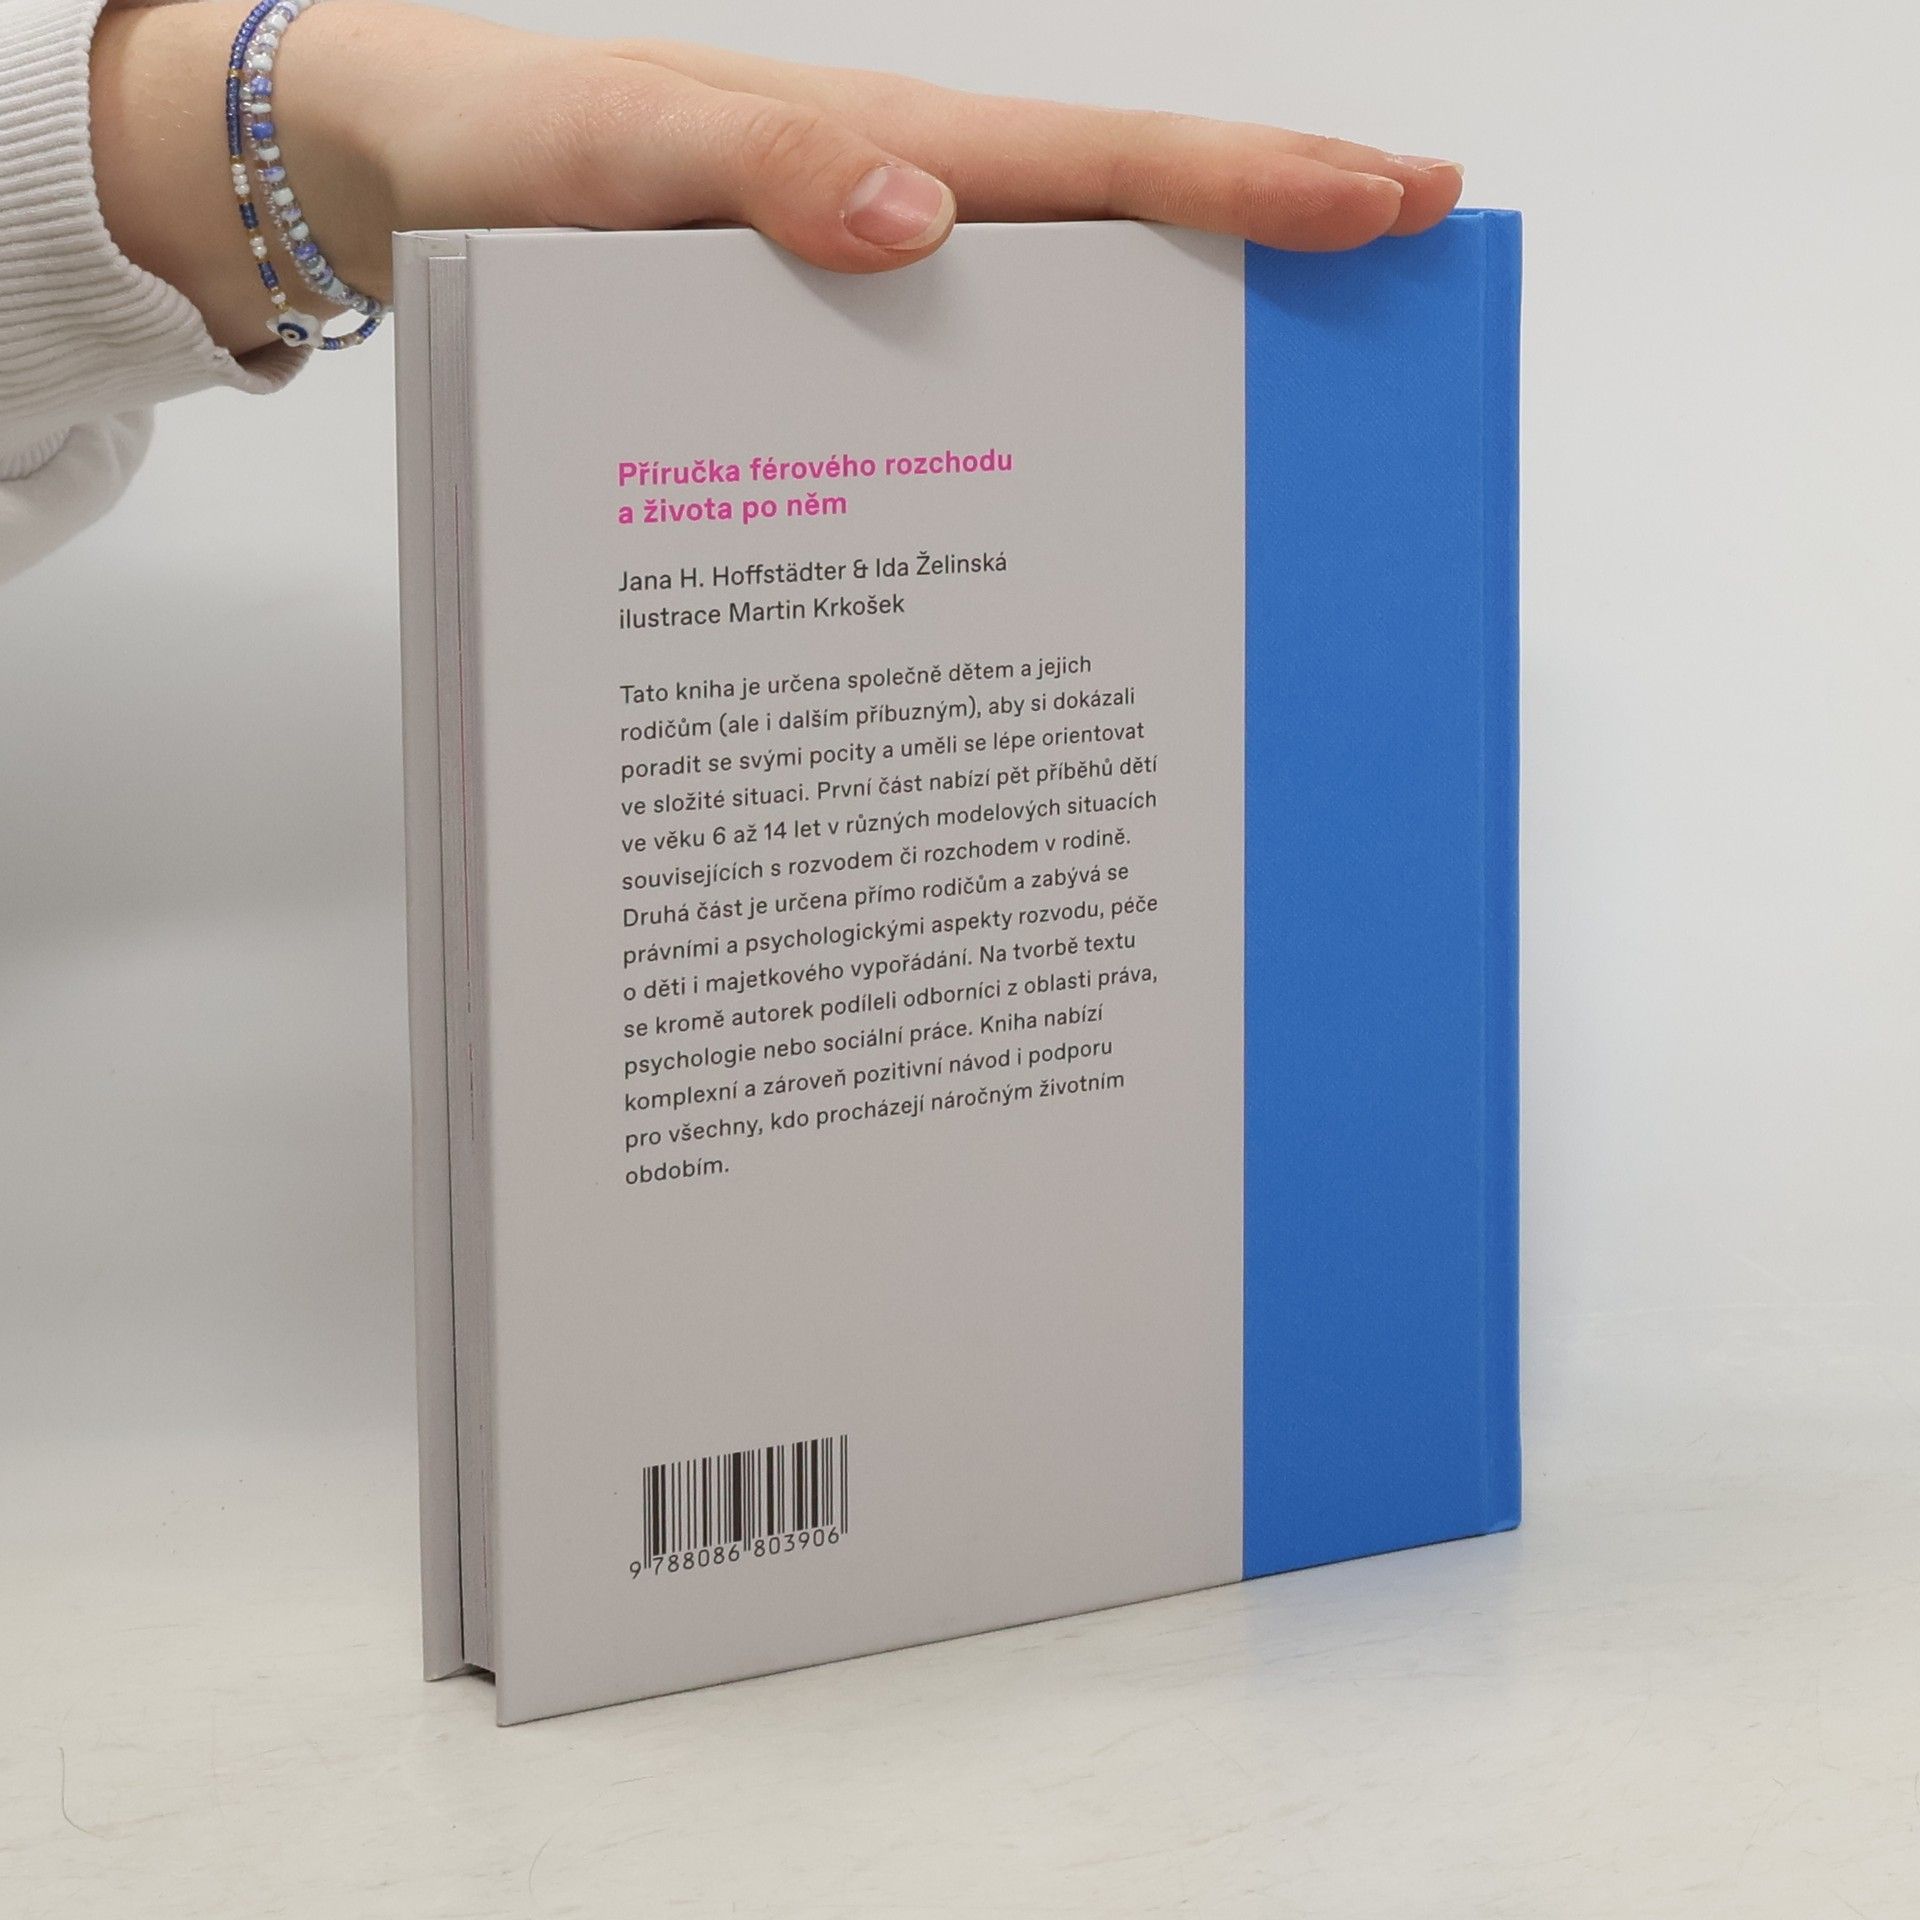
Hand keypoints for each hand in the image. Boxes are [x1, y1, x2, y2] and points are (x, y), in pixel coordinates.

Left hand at [92, 0, 1462, 355]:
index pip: (1110, 170)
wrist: (414, 192)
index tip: (1400, 202)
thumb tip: (921, 213)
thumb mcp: (615, 149)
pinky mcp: (828, 385)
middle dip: (1268, 295)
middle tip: (1395, 352)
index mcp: (896, 155)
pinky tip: (1063, 545)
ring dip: (1166, 399)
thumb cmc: (511, 150)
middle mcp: (911, 240)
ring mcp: (876, 319)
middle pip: (1125, 263)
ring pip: (1055, 351)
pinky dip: (1032, 465)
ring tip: (1266, 487)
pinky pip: (956, 421)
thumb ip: (756, 165)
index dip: (1258, 187)